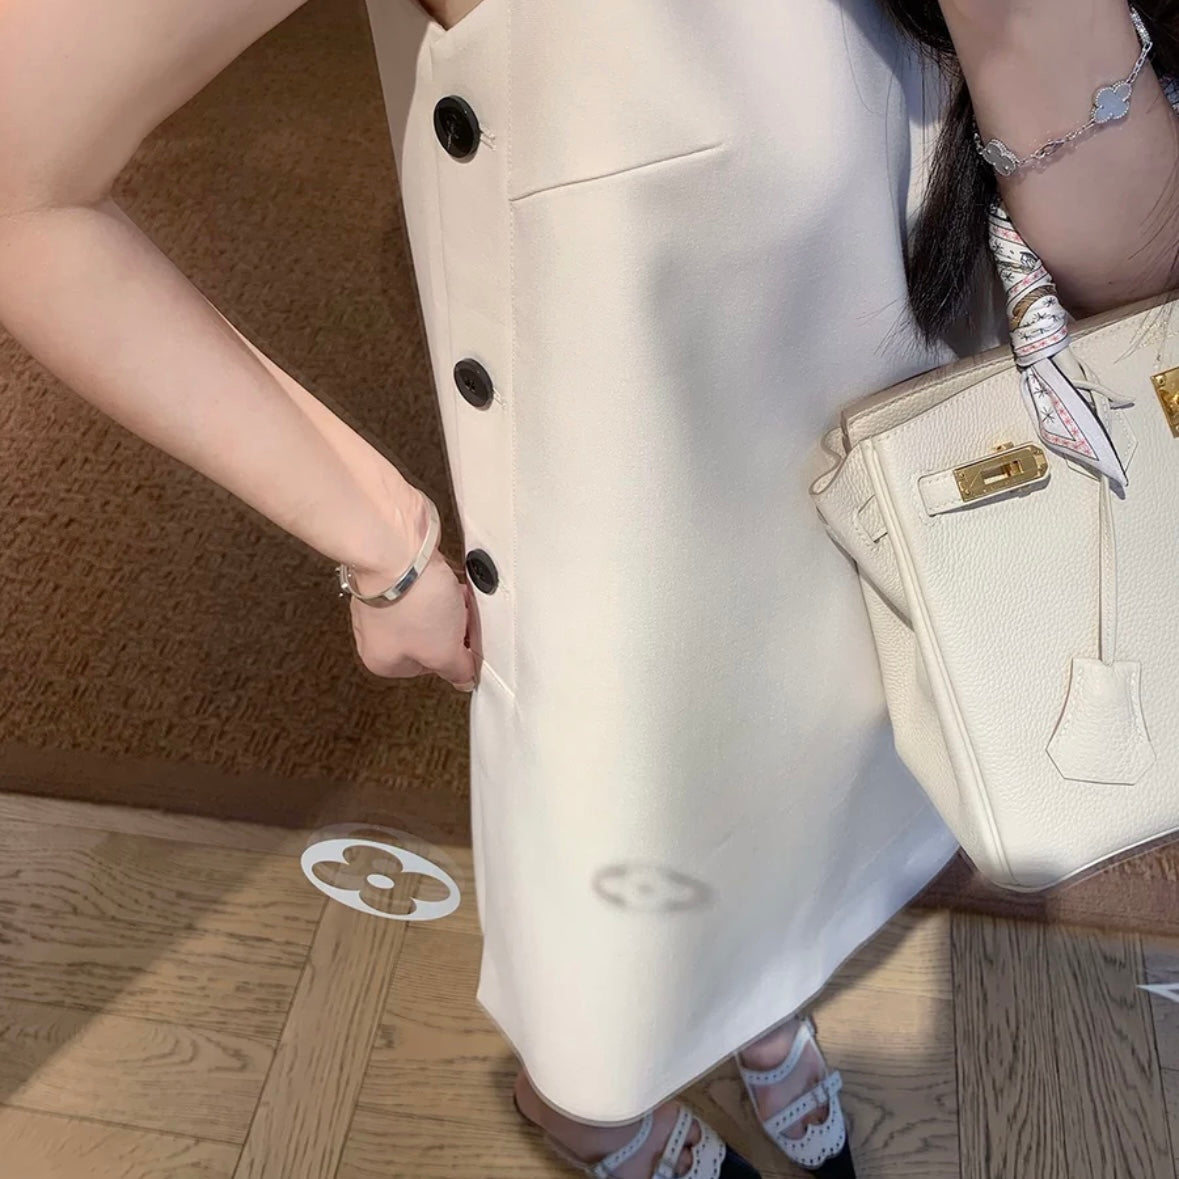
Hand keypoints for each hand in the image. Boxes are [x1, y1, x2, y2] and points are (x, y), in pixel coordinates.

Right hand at [347, 547, 480, 690]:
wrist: (397, 550)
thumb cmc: (411, 602)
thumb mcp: (444, 650)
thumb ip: (456, 670)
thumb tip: (463, 680)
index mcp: (381, 660)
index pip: (428, 667)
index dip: (451, 653)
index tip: (464, 641)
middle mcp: (373, 633)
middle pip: (427, 636)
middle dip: (449, 625)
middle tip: (460, 615)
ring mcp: (378, 602)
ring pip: (425, 609)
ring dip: (445, 601)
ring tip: (452, 593)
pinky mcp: (388, 575)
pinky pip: (420, 585)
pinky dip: (435, 581)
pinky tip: (442, 576)